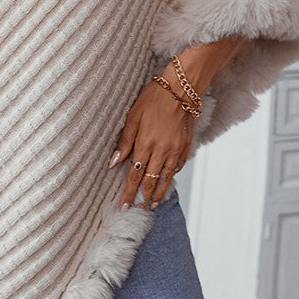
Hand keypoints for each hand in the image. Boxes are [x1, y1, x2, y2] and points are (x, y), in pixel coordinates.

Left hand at [109, 79, 193, 210]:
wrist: (180, 89)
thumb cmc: (154, 98)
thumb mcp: (133, 116)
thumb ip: (124, 141)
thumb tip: (113, 161)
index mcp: (146, 143)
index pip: (134, 174)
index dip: (129, 192)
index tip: (124, 205)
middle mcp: (162, 151)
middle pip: (151, 180)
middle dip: (143, 196)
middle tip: (138, 208)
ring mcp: (176, 150)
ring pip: (166, 177)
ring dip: (159, 192)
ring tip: (153, 203)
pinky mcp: (185, 146)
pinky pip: (178, 166)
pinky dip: (172, 176)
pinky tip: (167, 181)